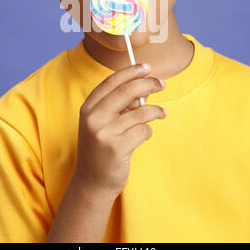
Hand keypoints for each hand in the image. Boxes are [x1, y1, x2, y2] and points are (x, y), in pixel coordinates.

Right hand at [72, 63, 166, 199]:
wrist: (92, 181)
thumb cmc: (102, 147)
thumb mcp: (105, 122)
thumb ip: (122, 104)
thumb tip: (145, 86)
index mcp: (88, 107)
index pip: (112, 81)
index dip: (131, 72)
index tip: (147, 68)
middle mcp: (93, 117)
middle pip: (127, 91)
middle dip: (148, 83)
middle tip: (162, 83)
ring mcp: (103, 133)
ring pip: (140, 111)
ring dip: (155, 111)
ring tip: (161, 113)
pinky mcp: (116, 148)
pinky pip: (143, 130)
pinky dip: (148, 131)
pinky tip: (143, 136)